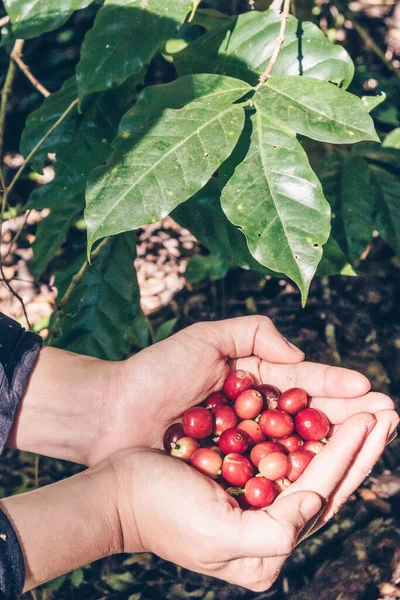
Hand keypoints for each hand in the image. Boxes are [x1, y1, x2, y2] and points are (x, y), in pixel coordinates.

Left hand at [101, 316, 395, 458]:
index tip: (369, 389)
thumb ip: (255, 334)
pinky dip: (302, 470)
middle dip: (350, 415)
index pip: (302, 382)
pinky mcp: (231, 475)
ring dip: (337, 443)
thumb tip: (299, 357)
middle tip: (389, 415)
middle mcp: (255, 414)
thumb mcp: (206, 338)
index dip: (335, 386)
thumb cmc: (155, 371)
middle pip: (310, 415)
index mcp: (252, 380)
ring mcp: (245, 446)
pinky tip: (333, 469)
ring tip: (375, 437)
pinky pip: (272, 473)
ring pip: (299, 444)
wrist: (112, 412)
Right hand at [111, 409, 389, 591]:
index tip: (371, 418)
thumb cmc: (162, 513)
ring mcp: (258, 499)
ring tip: (372, 409)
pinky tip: (326, 412)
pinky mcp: (244, 475)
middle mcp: (270, 527)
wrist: (119, 491)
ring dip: (341, 433)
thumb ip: (276, 533)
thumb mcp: (220, 538)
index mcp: (269, 548)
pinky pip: (284, 450)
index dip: (348, 454)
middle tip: (391, 411)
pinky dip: (307, 429)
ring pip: (310, 462)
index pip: (321, 494)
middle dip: (361, 445)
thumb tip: (316, 500)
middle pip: (327, 479)